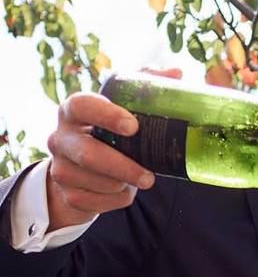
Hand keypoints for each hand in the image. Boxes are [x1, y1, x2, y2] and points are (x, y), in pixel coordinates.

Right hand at [45, 90, 156, 227]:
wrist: (80, 169)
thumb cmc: (108, 132)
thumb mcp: (122, 106)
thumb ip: (145, 85)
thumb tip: (177, 73)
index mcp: (73, 110)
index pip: (83, 106)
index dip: (107, 115)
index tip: (133, 126)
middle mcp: (60, 137)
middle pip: (88, 154)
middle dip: (122, 166)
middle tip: (149, 176)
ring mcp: (60, 167)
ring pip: (97, 182)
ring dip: (124, 184)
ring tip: (139, 178)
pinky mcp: (68, 194)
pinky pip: (99, 202)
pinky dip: (118, 199)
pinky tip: (124, 189)